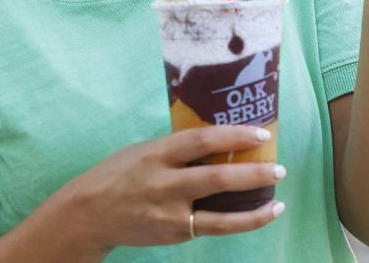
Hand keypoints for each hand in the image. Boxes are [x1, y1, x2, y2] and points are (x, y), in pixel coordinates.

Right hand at [58, 126, 285, 249]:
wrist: (89, 214)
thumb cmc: (119, 173)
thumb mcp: (144, 150)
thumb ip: (177, 148)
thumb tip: (221, 140)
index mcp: (157, 154)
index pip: (201, 140)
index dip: (233, 136)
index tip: (260, 133)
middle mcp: (164, 184)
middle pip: (217, 179)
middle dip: (253, 174)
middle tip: (279, 168)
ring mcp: (169, 215)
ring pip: (221, 217)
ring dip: (254, 210)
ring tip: (278, 202)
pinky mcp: (174, 235)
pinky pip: (212, 228)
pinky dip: (238, 223)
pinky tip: (257, 215)